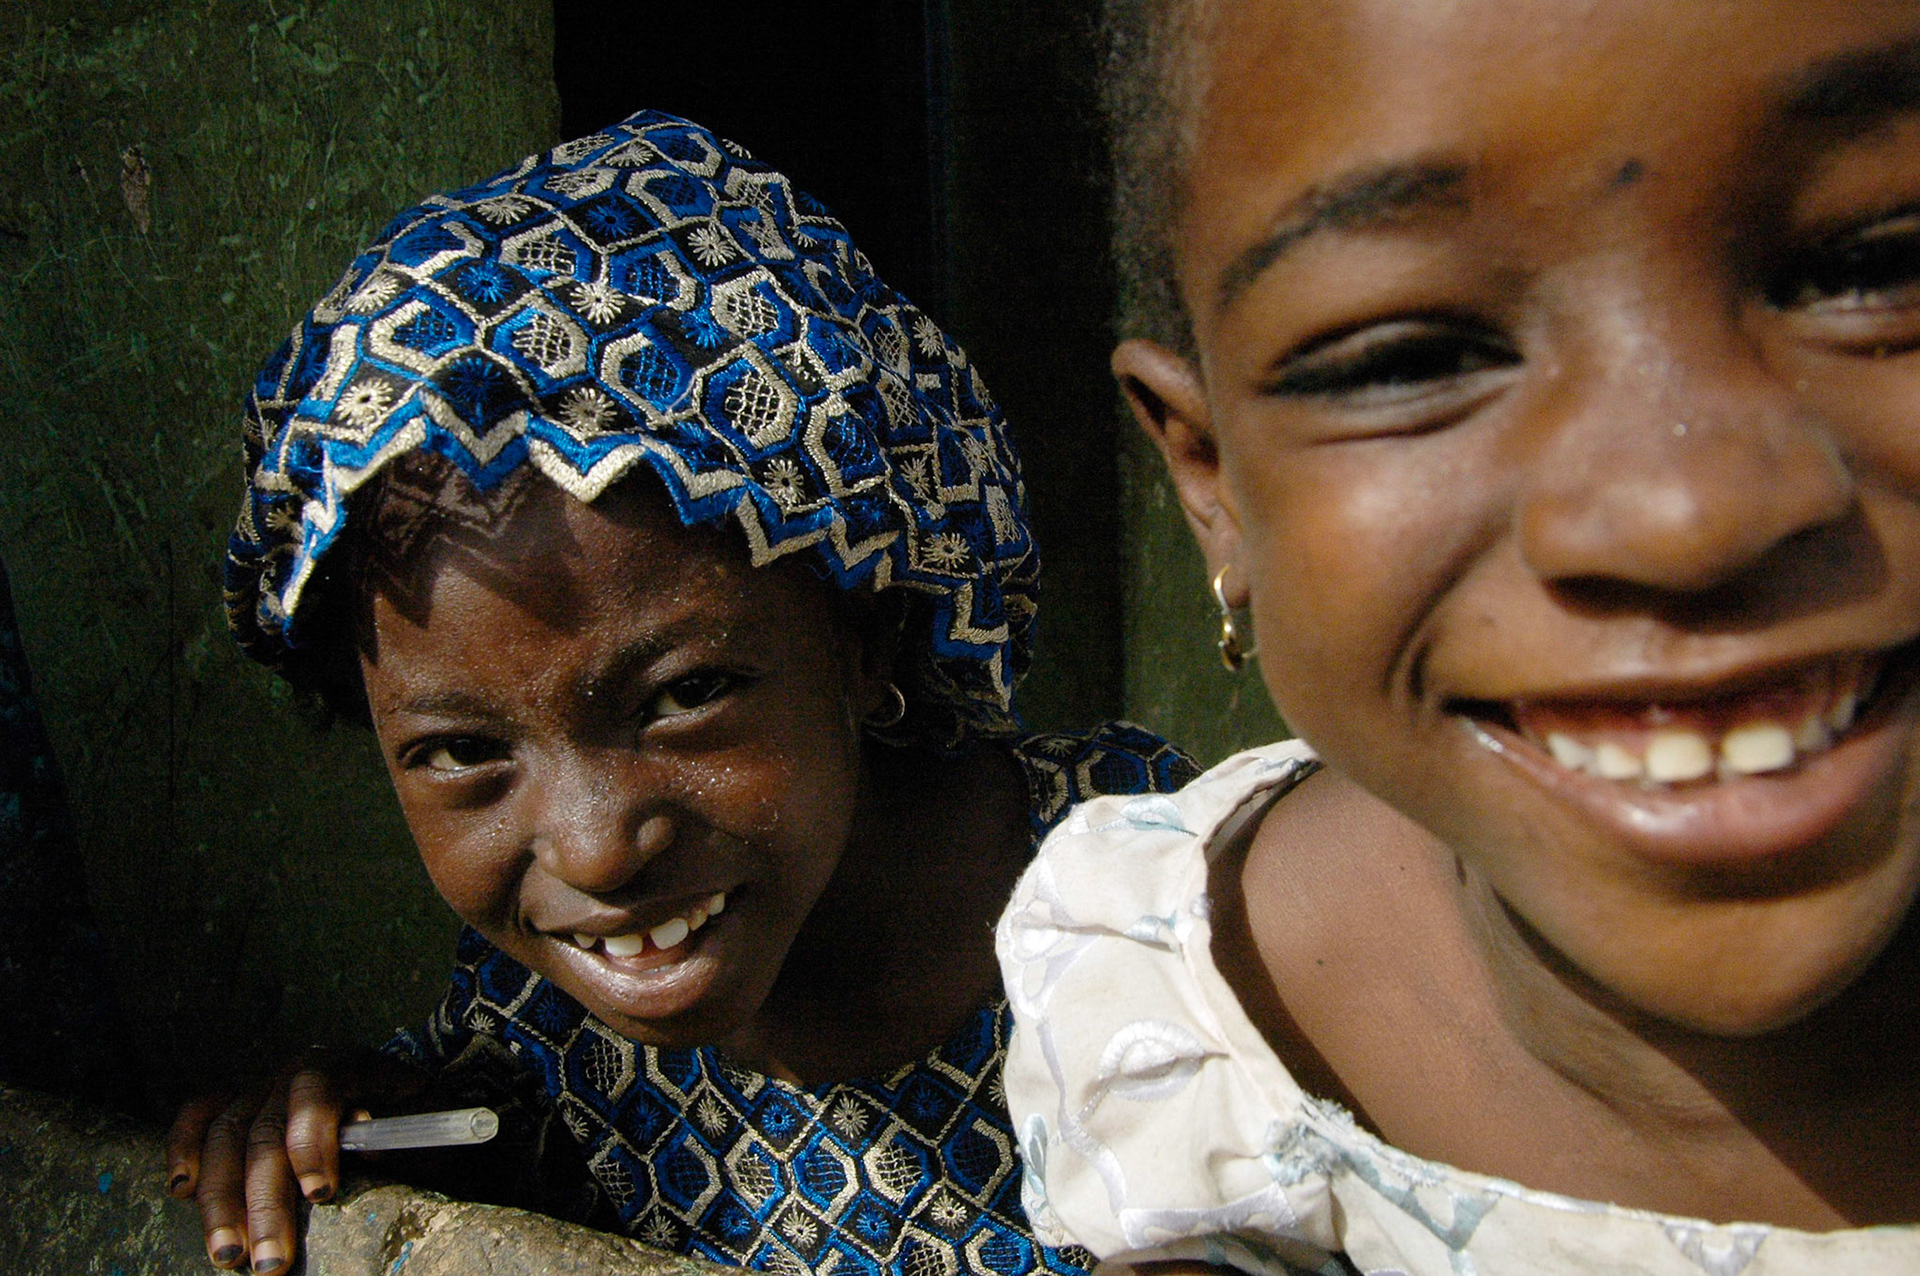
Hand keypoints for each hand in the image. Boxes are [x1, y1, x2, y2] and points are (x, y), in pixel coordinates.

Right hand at [165, 1048, 424, 1272]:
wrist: (406, 1105)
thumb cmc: (417, 1120)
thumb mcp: (427, 1126)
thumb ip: (404, 1135)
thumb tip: (370, 1147)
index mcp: (349, 1065)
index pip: (317, 1091)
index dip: (312, 1141)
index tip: (320, 1195)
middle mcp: (297, 1072)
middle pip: (266, 1129)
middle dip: (265, 1201)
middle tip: (271, 1261)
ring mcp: (263, 1087)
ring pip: (226, 1135)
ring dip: (222, 1200)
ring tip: (229, 1255)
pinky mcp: (238, 1104)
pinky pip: (200, 1116)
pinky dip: (184, 1148)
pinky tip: (182, 1192)